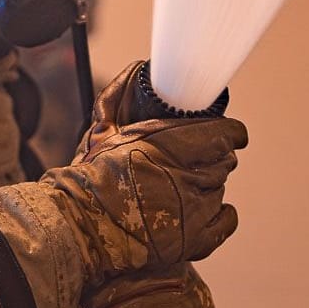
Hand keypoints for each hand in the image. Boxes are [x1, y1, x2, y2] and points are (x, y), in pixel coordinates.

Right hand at [41, 62, 246, 279]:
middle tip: (188, 163)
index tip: (228, 133)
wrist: (80, 227)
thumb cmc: (88, 180)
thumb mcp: (100, 130)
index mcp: (171, 145)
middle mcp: (189, 176)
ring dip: (204, 185)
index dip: (228, 132)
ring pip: (219, 187)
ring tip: (177, 189)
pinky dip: (218, 214)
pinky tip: (200, 209)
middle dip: (208, 158)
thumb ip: (120, 98)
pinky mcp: (196, 239)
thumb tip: (135, 68)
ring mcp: (195, 210)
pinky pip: (226, 220)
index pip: (226, 134)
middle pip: (223, 161)